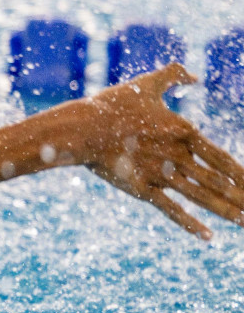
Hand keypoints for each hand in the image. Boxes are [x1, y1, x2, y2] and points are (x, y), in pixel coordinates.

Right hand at [77, 64, 243, 238]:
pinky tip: (208, 236)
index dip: (240, 173)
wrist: (85, 127)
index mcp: (184, 133)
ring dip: (227, 211)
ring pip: (202, 197)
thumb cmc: (113, 104)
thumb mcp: (147, 84)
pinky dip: (190, 224)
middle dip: (240, 196)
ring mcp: (161, 175)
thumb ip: (173, 76)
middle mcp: (178, 157)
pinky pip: (172, 210)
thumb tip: (196, 76)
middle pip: (218, 181)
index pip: (221, 158)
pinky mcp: (142, 190)